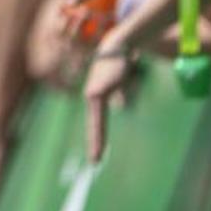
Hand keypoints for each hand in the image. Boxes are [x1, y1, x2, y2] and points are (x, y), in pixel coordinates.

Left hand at [83, 46, 131, 161]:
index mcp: (96, 98)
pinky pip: (100, 115)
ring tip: (96, 157)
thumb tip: (119, 103)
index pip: (96, 122)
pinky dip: (101, 128)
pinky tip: (102, 130)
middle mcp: (91, 97)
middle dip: (95, 144)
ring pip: (96, 124)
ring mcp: (92, 95)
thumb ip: (116, 94)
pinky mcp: (97, 93)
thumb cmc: (117, 63)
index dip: (97, 137)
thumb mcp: (116, 83)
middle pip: (94, 126)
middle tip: (95, 163)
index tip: (97, 153)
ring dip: (97, 141)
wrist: (117, 47)